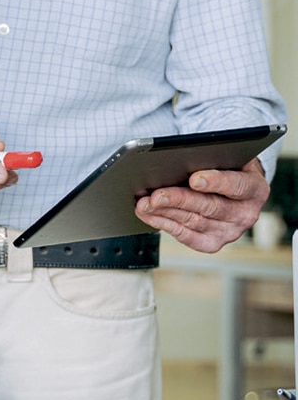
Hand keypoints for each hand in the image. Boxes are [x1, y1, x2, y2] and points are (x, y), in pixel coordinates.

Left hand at [134, 158, 269, 252]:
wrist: (230, 185)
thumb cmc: (224, 165)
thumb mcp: (224, 156)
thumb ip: (209, 157)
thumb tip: (177, 160)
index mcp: (255, 188)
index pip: (237, 185)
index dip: (216, 182)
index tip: (194, 179)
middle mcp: (246, 214)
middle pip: (210, 207)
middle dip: (179, 200)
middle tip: (156, 195)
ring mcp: (230, 231)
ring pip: (194, 222)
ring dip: (165, 212)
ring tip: (144, 203)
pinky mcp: (213, 243)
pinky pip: (187, 236)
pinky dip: (165, 225)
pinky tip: (149, 215)